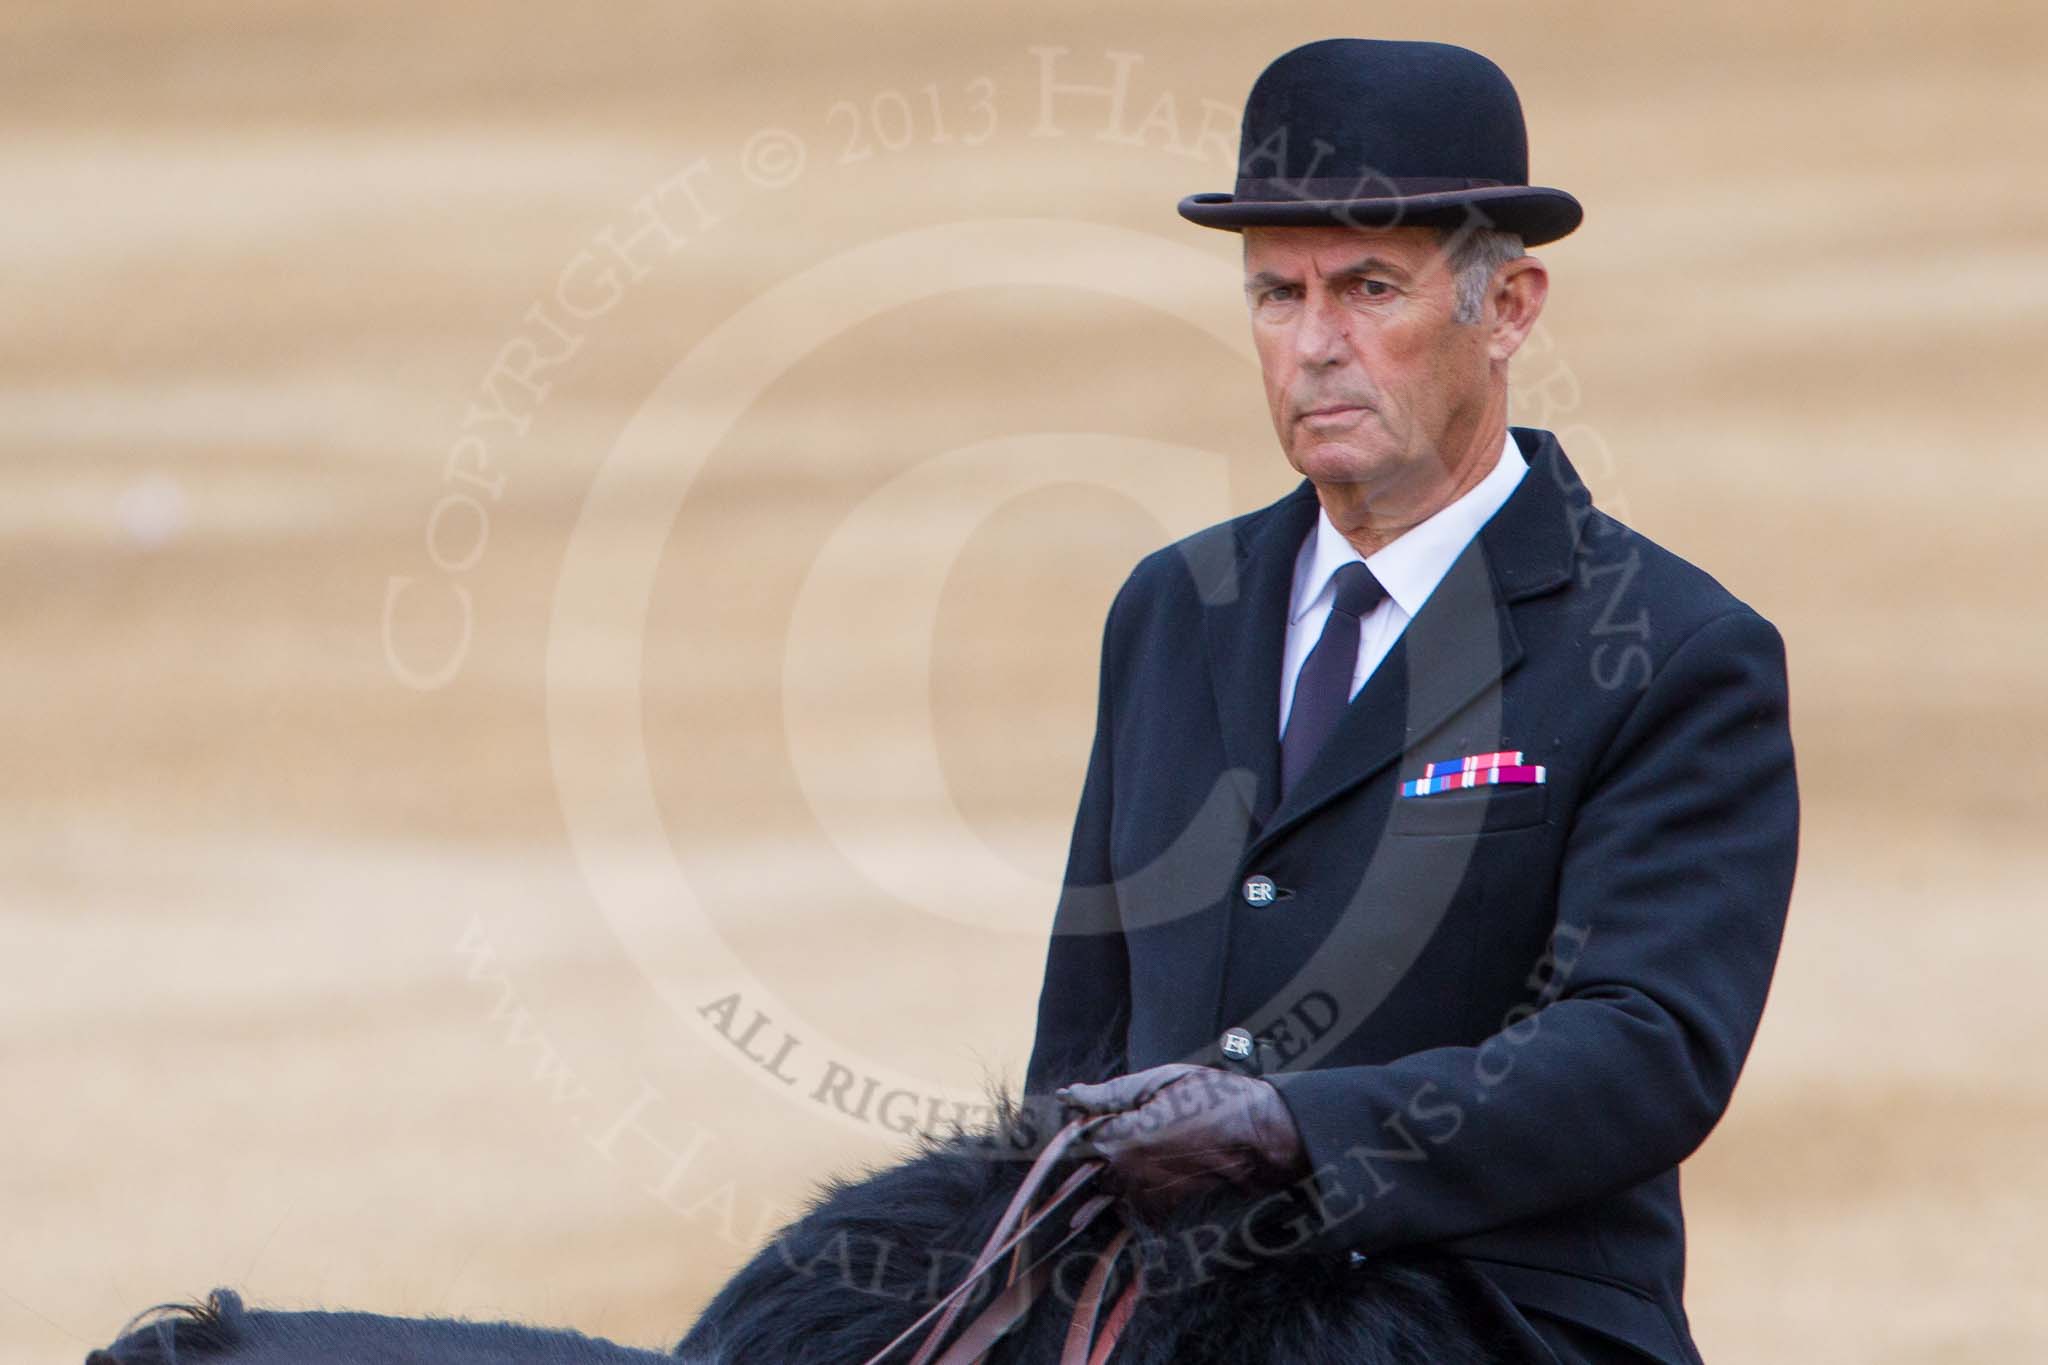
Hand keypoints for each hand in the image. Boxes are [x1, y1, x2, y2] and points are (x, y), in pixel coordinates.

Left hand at [1056, 1063, 1307, 1217]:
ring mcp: (1146, 1196)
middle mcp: (1128, 1174)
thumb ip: (1110, 1093)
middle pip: (1089, 1168)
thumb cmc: (1214, 1098)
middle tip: (1128, 1130)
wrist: (1261, 1136)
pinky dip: (1134, 1194)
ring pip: (1108, 1189)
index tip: (1094, 1116)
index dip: (1082, 1126)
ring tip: (1146, 1151)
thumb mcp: (1161, 1081)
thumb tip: (1067, 1096)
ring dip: (1114, 1174)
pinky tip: (1154, 1173)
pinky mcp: (1165, 1211)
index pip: (1077, 1140)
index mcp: (1122, 1138)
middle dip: (1096, 1152)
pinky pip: (1132, 1207)